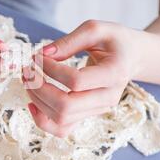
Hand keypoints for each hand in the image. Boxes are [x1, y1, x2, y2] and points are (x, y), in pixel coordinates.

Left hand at [23, 20, 143, 136]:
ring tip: (28, 80)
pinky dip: (43, 120)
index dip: (50, 69)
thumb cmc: (114, 40)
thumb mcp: (95, 29)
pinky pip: (62, 129)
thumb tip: (42, 54)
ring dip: (37, 101)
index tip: (38, 56)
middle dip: (39, 89)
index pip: (76, 81)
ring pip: (61, 119)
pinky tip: (32, 102)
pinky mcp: (88, 115)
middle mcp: (107, 97)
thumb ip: (68, 41)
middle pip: (66, 106)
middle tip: (27, 71)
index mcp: (114, 74)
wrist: (132, 57)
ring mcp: (97, 110)